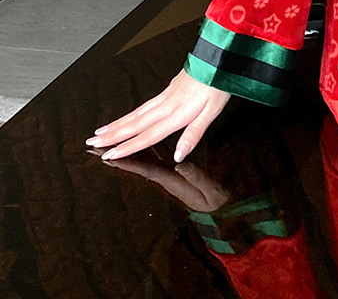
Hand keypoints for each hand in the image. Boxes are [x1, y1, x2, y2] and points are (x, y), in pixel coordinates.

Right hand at [87, 69, 230, 162]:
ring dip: (117, 124)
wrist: (220, 57)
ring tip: (100, 132)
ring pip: (137, 113)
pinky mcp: (169, 88)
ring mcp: (166, 95)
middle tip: (91, 143)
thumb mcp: (212, 112)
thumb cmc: (218, 84)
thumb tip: (179, 155)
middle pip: (135, 123)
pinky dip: (131, 113)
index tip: (109, 155)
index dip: (128, 147)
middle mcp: (167, 104)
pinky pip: (144, 104)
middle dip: (112, 135)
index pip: (148, 135)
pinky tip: (127, 117)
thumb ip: (194, 134)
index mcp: (177, 113)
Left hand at [101, 155, 232, 211]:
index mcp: (172, 180)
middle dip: (117, 151)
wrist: (224, 215)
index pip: (145, 168)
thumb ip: (195, 175)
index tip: (108, 154)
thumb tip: (180, 160)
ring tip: (108, 140)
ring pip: (143, 160)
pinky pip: (153, 158)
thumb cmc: (218, 201)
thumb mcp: (210, 188)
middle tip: (95, 144)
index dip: (128, 159)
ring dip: (126, 149)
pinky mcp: (174, 175)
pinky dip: (142, 149)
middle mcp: (166, 178)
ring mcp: (169, 177)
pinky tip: (138, 142)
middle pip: (138, 163)